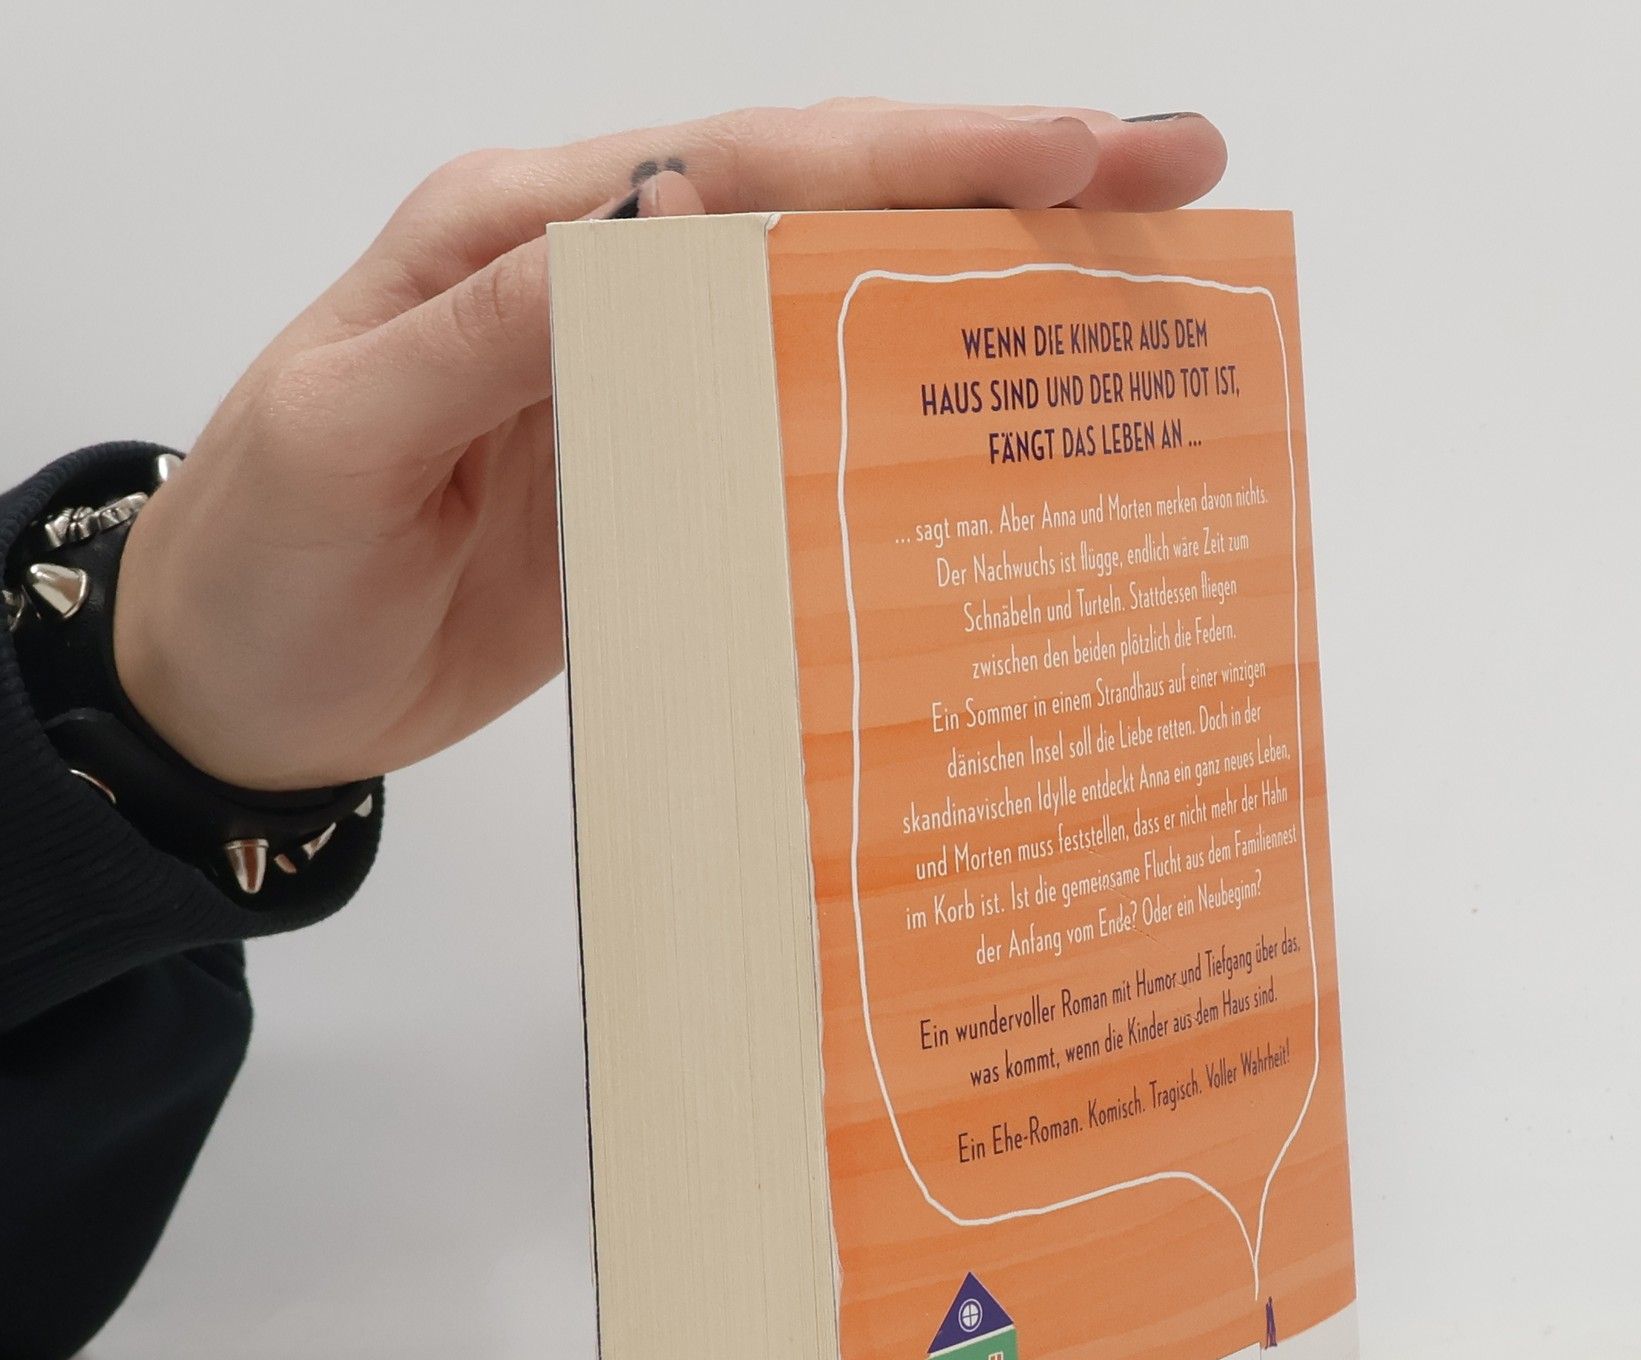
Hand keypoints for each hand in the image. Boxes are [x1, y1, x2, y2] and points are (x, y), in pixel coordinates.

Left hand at [113, 101, 1228, 790]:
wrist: (236, 692)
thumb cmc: (267, 559)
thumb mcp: (346, 431)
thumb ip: (497, 336)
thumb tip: (658, 249)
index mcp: (526, 237)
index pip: (745, 169)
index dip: (913, 159)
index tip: (1076, 153)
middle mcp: (604, 292)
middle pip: (823, 214)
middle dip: (999, 188)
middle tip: (1171, 179)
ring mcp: (646, 393)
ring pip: (832, 317)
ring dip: (975, 295)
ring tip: (1126, 290)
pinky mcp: (665, 487)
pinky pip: (799, 436)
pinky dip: (900, 420)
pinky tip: (989, 435)